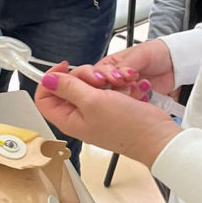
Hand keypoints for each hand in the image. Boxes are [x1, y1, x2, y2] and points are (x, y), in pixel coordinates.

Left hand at [34, 63, 180, 167]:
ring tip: (115, 82)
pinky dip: (113, 81)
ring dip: (101, 77)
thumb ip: (68, 88)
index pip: (44, 98)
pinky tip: (124, 85)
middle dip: (82, 76)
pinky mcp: (110, 105)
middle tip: (98, 79)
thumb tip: (47, 80)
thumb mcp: (93, 102)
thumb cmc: (128, 127)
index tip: (64, 68)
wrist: (157, 135)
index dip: (50, 79)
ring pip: (87, 83)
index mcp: (68, 119)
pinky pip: (104, 86)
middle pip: (67, 85)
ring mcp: (95, 111)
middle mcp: (79, 116)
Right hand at [93, 39, 174, 96]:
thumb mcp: (138, 54)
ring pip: (117, 102)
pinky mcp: (135, 102)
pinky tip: (146, 95)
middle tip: (129, 83)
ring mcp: (125, 93)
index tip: (115, 79)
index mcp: (109, 65)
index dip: (102, 78)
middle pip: (104, 92)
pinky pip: (132, 108)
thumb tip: (115, 74)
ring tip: (142, 87)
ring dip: (130, 95)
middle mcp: (114, 81)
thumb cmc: (155, 53)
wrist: (175, 63)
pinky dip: (140, 103)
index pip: (95, 75)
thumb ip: (124, 65)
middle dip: (117, 89)